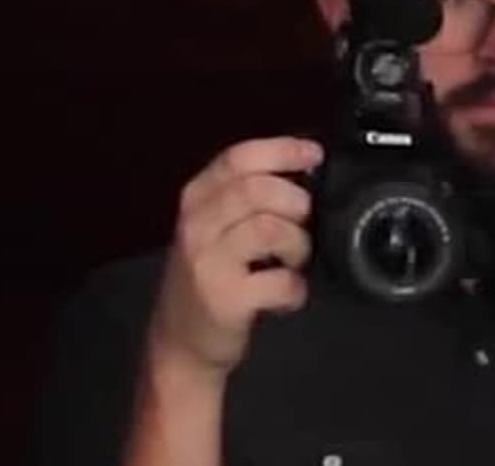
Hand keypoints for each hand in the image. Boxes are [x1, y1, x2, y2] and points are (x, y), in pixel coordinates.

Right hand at [146, 137, 320, 381]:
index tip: (314, 155)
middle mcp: (196, 225)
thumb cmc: (209, 278)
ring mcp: (207, 261)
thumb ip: (247, 198)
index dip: (282, 150)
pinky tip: (285, 295)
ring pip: (271, 228)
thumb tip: (304, 170)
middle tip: (302, 226)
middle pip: (259, 189)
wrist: (179, 343)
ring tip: (292, 263)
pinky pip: (280, 281)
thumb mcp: (216, 228)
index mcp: (197, 199)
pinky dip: (295, 290)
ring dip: (298, 246)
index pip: (238, 158)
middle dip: (297, 203)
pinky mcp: (223, 298)